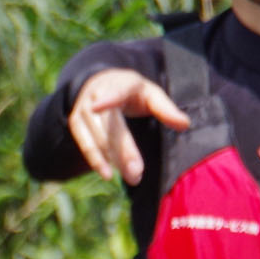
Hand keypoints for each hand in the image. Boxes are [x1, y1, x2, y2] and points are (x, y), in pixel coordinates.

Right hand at [67, 68, 188, 185]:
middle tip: (137, 173)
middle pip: (109, 126)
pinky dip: (95, 160)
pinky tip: (108, 174)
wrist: (100, 81)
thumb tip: (184, 125)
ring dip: (112, 160)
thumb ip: (166, 109)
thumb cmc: (131, 91)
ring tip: (131, 177)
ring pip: (96, 138)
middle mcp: (96, 95)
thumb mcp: (151, 94)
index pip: (114, 92)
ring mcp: (82, 109)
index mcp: (119, 84)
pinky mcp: (75, 122)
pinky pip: (84, 144)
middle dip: (123, 151)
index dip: (106, 99)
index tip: (97, 106)